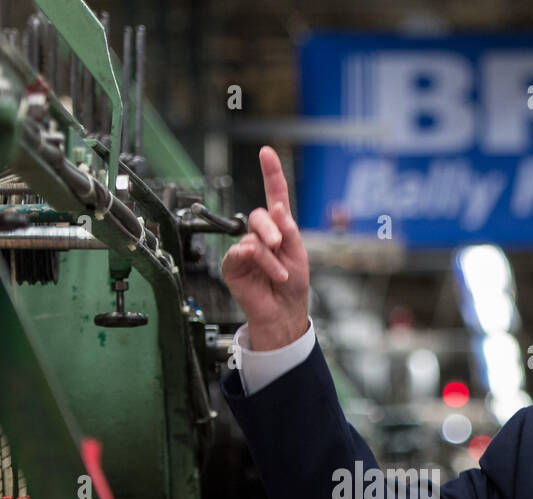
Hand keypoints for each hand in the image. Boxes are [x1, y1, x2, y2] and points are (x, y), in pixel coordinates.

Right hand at [220, 145, 309, 350]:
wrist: (283, 312)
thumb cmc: (292, 285)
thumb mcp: (299, 255)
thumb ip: (289, 231)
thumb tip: (276, 209)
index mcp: (278, 228)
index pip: (274, 194)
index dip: (271, 173)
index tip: (267, 152)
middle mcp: (260, 235)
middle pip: (259, 215)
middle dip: (271, 229)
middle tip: (279, 244)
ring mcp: (245, 248)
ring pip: (252, 238)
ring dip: (270, 257)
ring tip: (280, 273)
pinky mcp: (233, 264)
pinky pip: (239, 252)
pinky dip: (254, 260)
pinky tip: (263, 271)